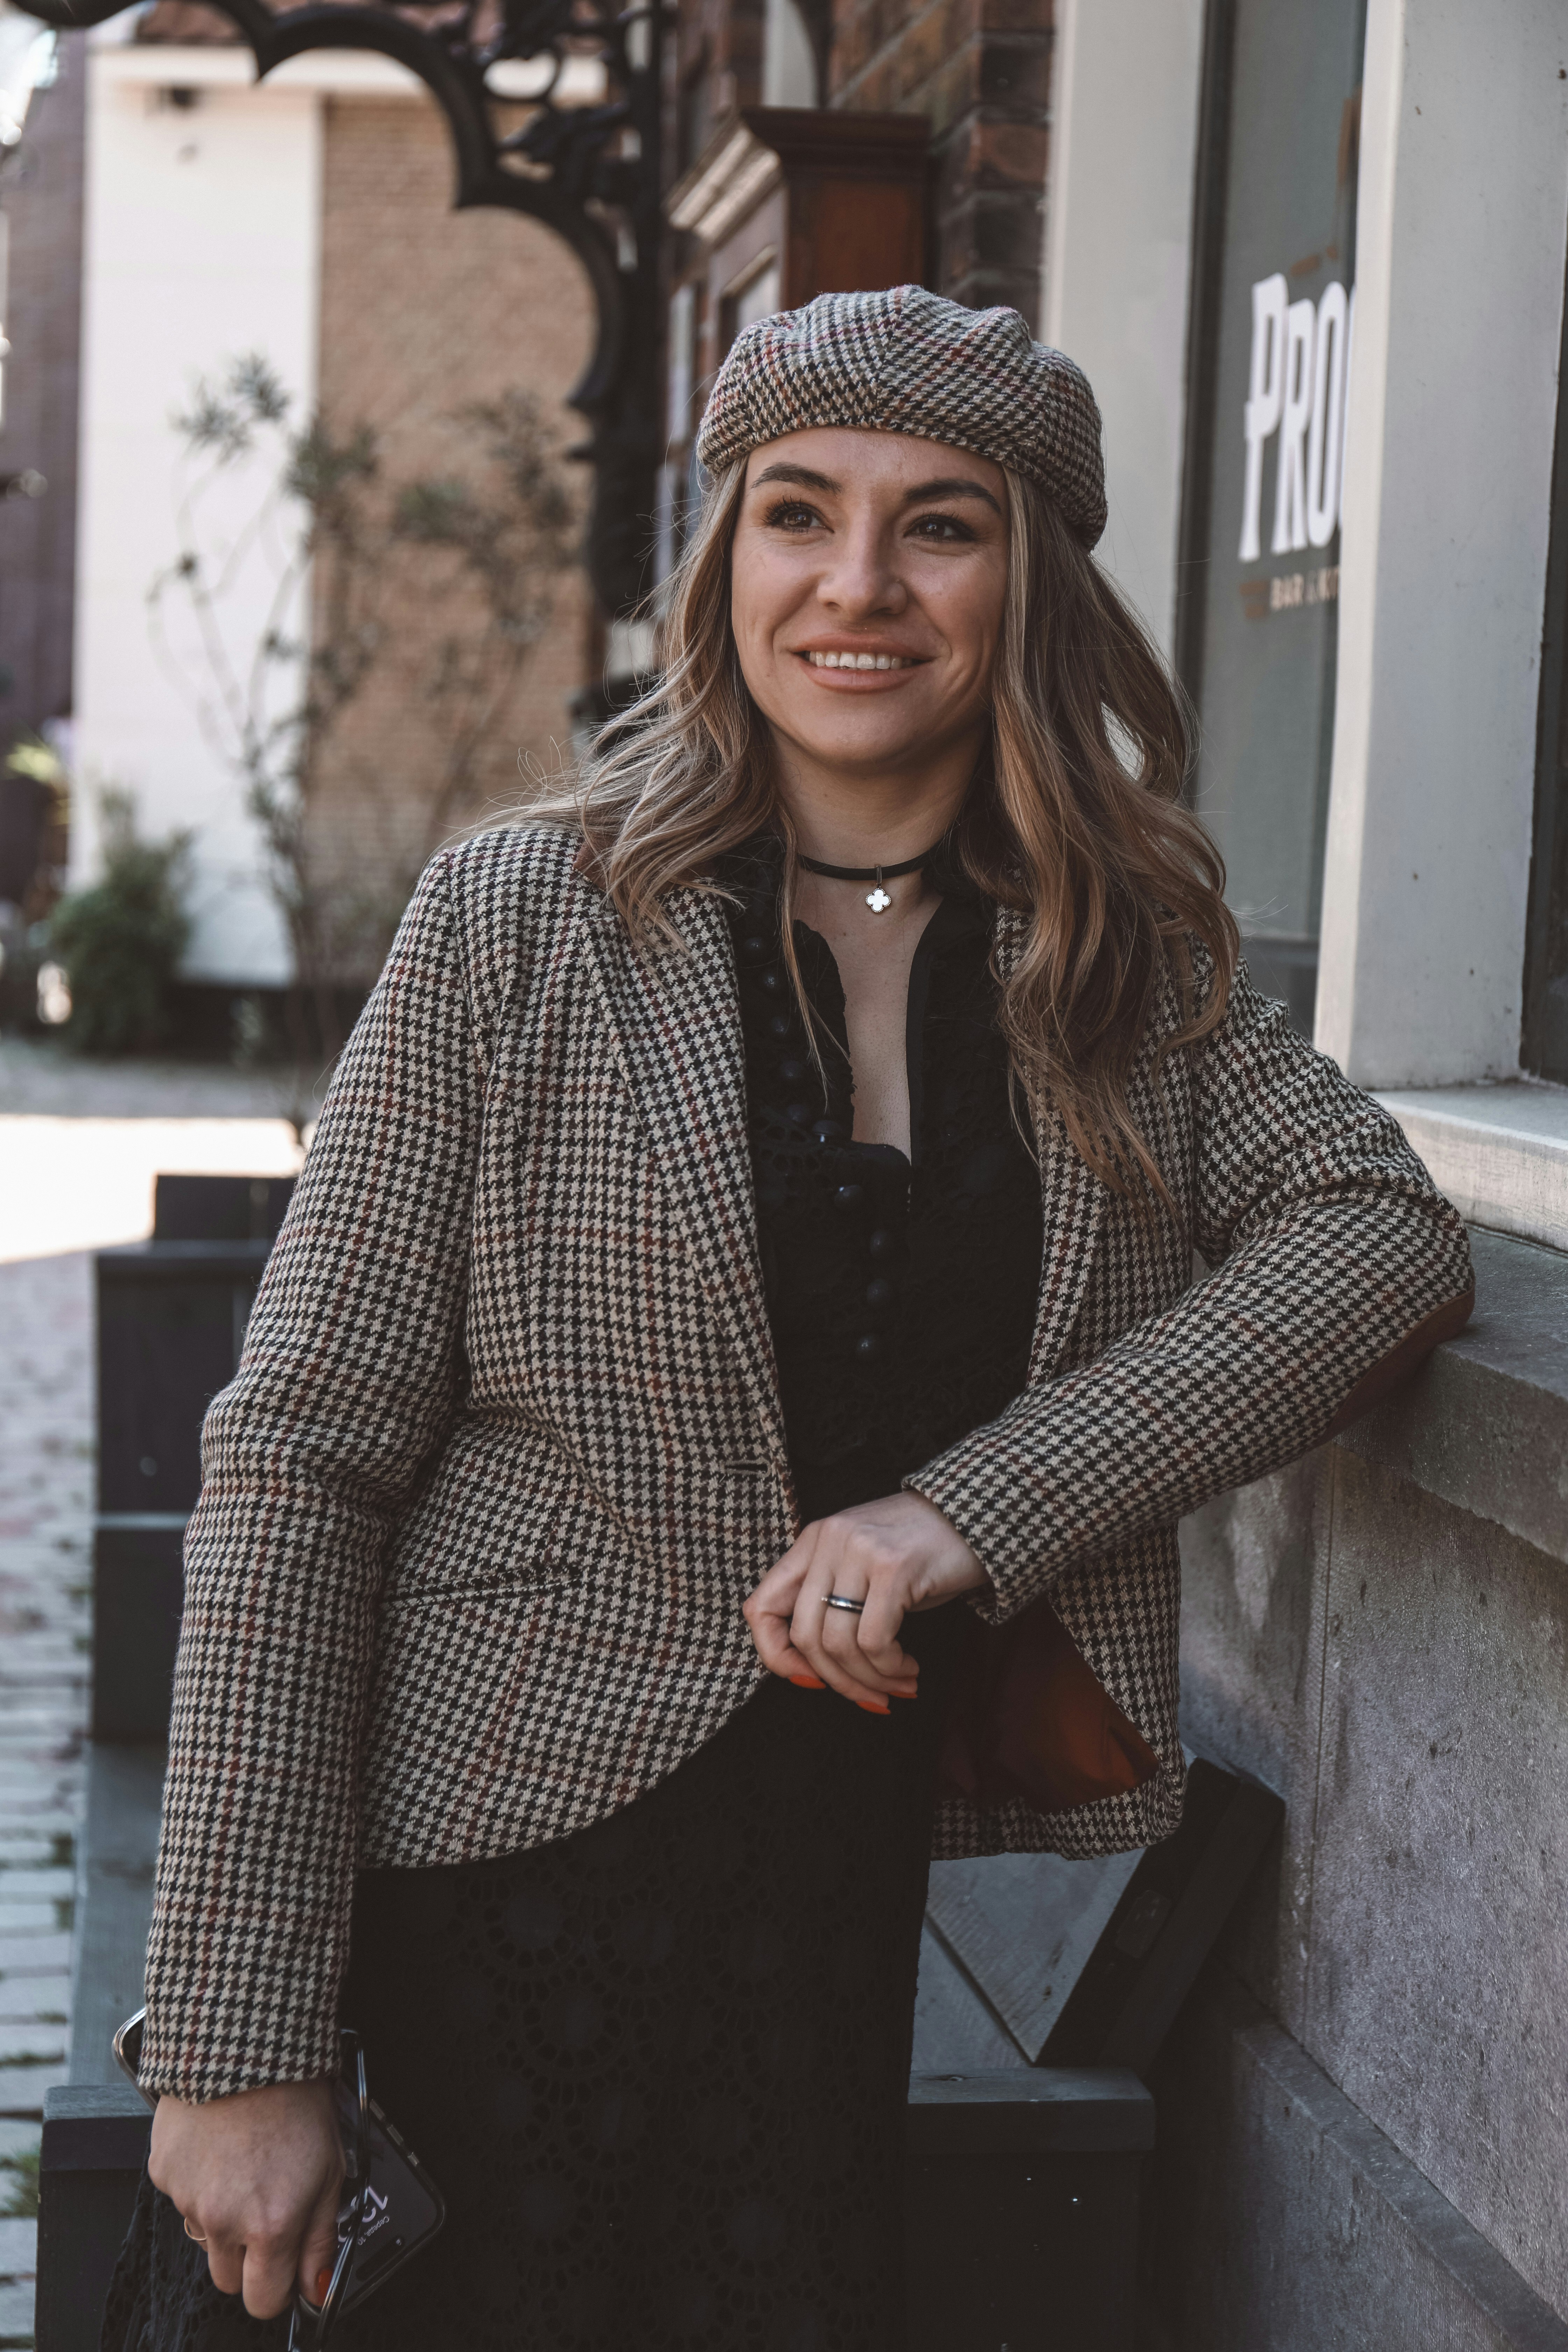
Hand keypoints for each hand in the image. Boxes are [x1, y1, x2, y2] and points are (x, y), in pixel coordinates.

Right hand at [148, 2077, 342, 2318]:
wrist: (248, 2045)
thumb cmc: (294, 2098)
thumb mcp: (330, 2169)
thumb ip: (322, 2238)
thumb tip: (317, 2288)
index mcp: (270, 2224)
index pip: (264, 2301)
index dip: (277, 2288)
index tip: (284, 2270)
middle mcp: (223, 2220)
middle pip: (229, 2278)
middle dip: (248, 2257)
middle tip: (265, 2208)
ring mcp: (187, 2198)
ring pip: (204, 2235)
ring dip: (222, 2214)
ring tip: (244, 2162)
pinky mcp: (163, 2173)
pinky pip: (182, 2198)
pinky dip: (199, 2180)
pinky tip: (220, 2145)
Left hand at [743, 1489, 988, 1711]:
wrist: (976, 1515)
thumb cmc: (920, 1552)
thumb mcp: (862, 1568)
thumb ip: (831, 1602)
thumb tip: (812, 1671)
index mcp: (812, 1541)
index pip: (759, 1608)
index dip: (776, 1656)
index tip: (810, 1680)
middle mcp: (828, 1541)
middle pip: (804, 1636)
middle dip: (837, 1681)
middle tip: (870, 1698)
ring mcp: (860, 1551)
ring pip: (838, 1644)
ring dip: (869, 1679)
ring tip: (897, 1683)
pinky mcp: (894, 1568)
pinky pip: (874, 1640)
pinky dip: (890, 1667)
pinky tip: (909, 1667)